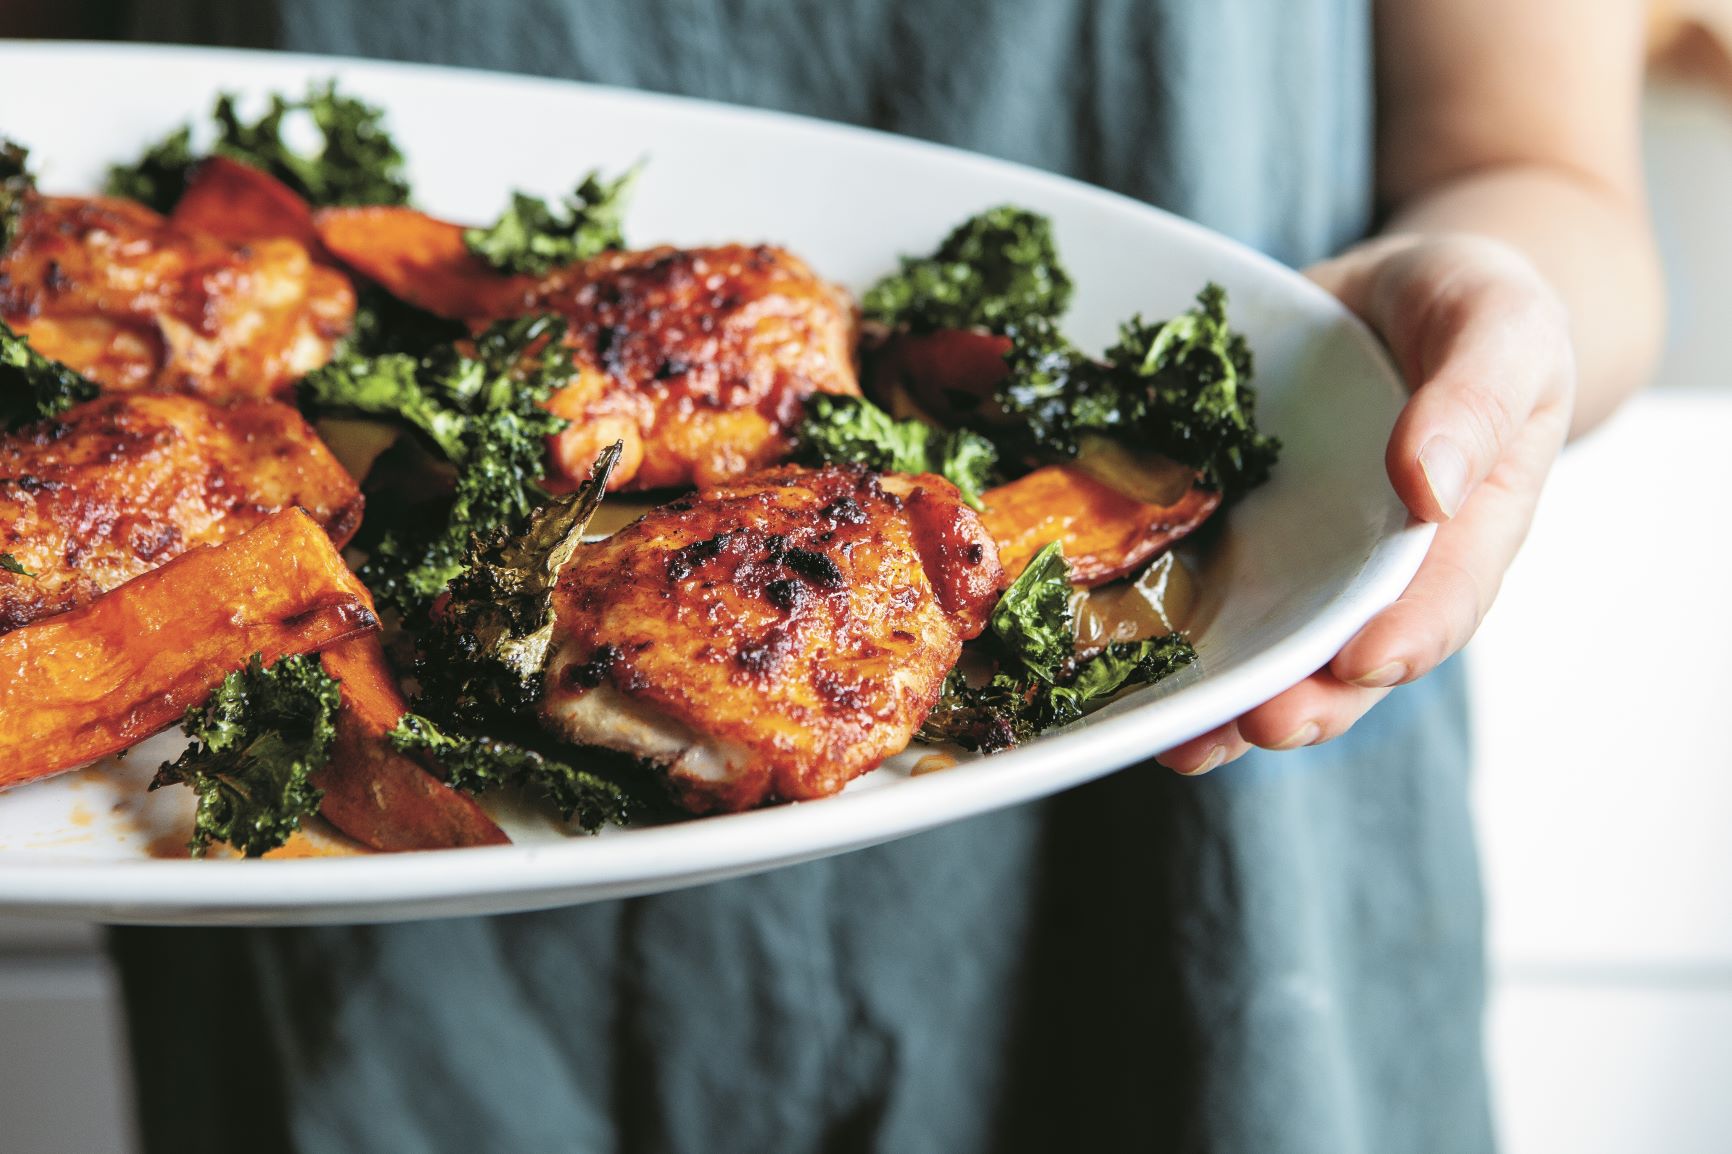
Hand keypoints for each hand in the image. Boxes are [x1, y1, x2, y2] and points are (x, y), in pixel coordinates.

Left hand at [1158, 233, 1575, 773]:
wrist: (1392, 295)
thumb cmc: (1469, 311)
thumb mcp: (1500, 329)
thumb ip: (1474, 400)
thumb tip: (1428, 486)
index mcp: (1465, 531)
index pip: (1443, 601)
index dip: (1403, 638)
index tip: (1361, 662)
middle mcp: (1375, 569)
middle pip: (1347, 660)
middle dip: (1304, 701)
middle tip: (1260, 724)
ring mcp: (1301, 561)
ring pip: (1266, 649)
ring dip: (1223, 704)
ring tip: (1176, 743)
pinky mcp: (1234, 537)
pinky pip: (1198, 593)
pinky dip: (1159, 635)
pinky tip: (1113, 666)